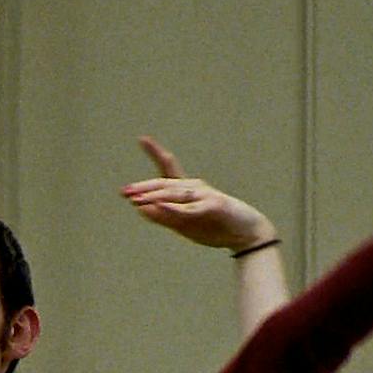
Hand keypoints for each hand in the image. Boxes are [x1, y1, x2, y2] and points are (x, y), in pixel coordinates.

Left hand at [120, 136, 274, 250]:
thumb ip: (164, 216)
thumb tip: (139, 208)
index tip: (143, 138)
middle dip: (144, 187)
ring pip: (174, 194)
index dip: (156, 154)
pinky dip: (174, 208)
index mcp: (188, 191)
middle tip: (125, 191)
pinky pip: (189, 209)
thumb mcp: (185, 224)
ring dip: (154, 196)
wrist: (247, 234)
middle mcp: (196, 188)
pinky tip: (160, 205)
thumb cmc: (216, 226)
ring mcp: (205, 195)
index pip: (168, 172)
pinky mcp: (214, 207)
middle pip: (166, 184)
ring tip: (135, 199)